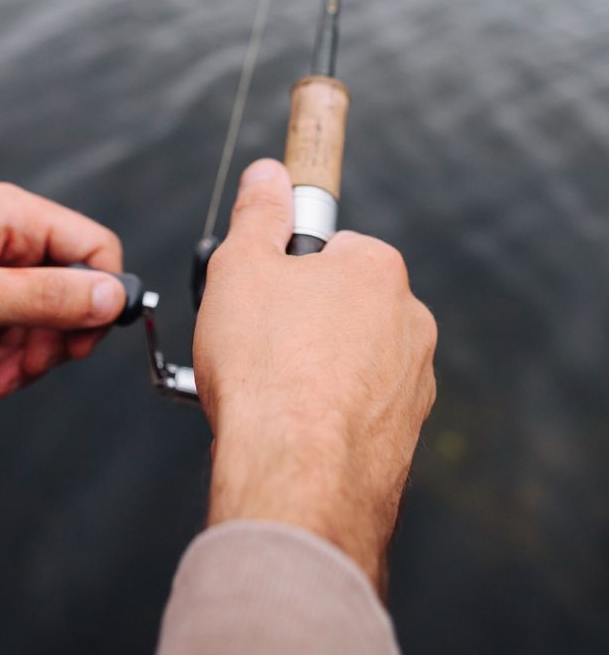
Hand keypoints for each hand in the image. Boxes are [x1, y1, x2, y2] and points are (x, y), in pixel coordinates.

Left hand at [0, 182, 125, 397]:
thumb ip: (44, 298)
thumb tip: (112, 295)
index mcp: (10, 216)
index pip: (92, 247)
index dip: (98, 298)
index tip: (80, 344)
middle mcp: (2, 238)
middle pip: (70, 288)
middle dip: (55, 338)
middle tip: (27, 371)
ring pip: (41, 316)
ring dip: (26, 357)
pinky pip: (8, 330)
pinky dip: (1, 359)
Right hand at [193, 159, 436, 595]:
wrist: (296, 478)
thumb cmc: (266, 367)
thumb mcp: (240, 267)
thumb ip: (258, 214)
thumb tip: (269, 175)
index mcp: (379, 269)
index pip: (331, 249)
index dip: (286, 272)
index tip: (261, 299)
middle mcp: (410, 322)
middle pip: (343, 306)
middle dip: (303, 323)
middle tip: (257, 349)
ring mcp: (413, 385)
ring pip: (352, 362)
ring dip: (315, 372)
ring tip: (269, 397)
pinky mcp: (405, 440)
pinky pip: (358, 413)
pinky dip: (328, 418)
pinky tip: (292, 433)